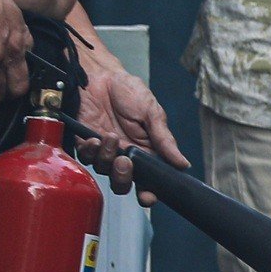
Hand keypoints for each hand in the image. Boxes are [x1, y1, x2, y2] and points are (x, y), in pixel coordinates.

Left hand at [73, 64, 188, 205]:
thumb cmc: (128, 90)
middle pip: (124, 183)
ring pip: (105, 172)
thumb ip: (164, 140)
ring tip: (110, 136)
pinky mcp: (87, 145)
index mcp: (145, 150)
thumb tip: (183, 163)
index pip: (149, 180)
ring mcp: (105, 151)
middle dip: (124, 178)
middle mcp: (125, 155)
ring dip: (108, 158)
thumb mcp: (151, 112)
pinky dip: (92, 151)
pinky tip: (96, 138)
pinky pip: (88, 159)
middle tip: (125, 161)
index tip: (148, 196)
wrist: (100, 76)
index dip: (149, 192)